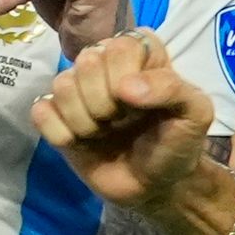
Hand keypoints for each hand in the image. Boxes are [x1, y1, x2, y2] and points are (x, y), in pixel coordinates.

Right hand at [30, 27, 221, 209]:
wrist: (157, 187)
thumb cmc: (177, 144)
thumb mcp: (195, 114)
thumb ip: (172, 89)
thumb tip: (125, 88)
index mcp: (138, 53)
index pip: (120, 46)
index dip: (128, 79)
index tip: (141, 105)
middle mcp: (103, 62)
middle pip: (86, 62)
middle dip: (106, 103)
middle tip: (122, 122)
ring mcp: (74, 89)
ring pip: (61, 86)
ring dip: (87, 121)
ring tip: (104, 133)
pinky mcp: (53, 115)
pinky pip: (40, 113)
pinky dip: (61, 134)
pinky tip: (80, 142)